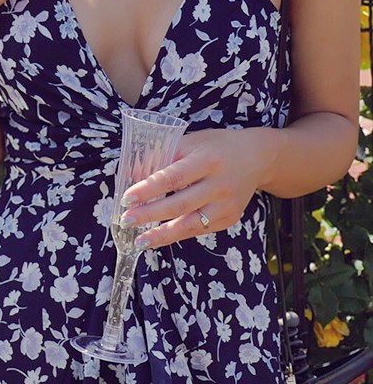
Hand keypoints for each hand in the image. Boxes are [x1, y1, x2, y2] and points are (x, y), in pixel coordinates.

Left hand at [120, 127, 277, 247]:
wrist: (256, 158)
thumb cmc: (214, 147)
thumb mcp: (190, 143)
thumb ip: (162, 156)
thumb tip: (131, 175)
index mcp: (208, 161)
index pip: (173, 177)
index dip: (148, 189)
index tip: (126, 198)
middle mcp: (220, 185)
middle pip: (180, 204)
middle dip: (150, 215)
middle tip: (126, 221)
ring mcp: (227, 205)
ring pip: (191, 224)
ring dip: (163, 234)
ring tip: (140, 240)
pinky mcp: (231, 218)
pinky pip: (200, 230)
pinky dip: (178, 235)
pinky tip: (159, 237)